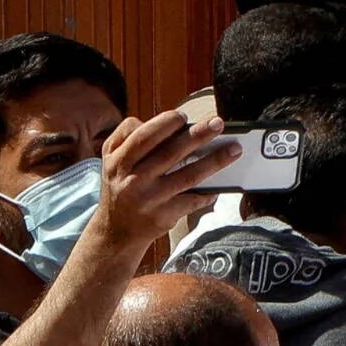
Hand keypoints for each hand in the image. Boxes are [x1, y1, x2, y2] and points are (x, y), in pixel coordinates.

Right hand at [91, 111, 236, 253]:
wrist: (116, 230)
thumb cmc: (121, 185)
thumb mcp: (111, 158)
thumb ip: (127, 135)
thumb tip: (162, 122)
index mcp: (119, 162)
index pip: (144, 138)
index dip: (165, 124)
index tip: (184, 116)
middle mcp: (133, 180)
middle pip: (170, 154)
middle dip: (197, 136)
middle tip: (218, 123)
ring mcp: (150, 200)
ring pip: (188, 176)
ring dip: (215, 161)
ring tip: (234, 149)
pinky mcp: (164, 216)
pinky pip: (192, 201)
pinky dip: (208, 192)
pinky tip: (221, 185)